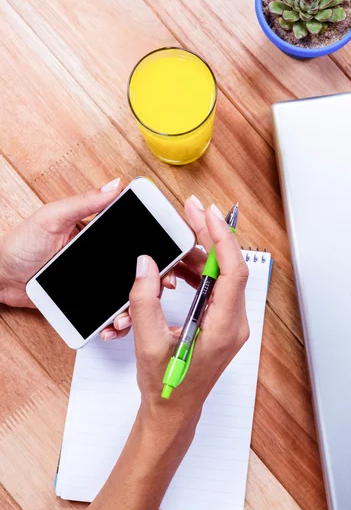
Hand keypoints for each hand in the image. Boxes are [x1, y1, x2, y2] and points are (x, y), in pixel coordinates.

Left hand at [0, 179, 176, 340]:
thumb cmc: (19, 243)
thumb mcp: (52, 218)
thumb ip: (84, 203)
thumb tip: (114, 185)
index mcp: (97, 233)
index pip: (134, 238)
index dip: (156, 247)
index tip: (172, 255)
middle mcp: (101, 258)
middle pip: (136, 270)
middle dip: (153, 281)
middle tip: (163, 288)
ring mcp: (95, 281)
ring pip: (125, 294)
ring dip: (135, 305)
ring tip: (129, 313)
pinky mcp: (86, 302)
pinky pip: (107, 312)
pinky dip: (114, 320)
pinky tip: (114, 324)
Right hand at [131, 196, 249, 428]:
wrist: (174, 410)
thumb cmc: (167, 386)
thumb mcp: (148, 343)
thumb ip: (144, 301)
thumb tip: (145, 263)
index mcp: (223, 329)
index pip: (233, 273)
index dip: (223, 239)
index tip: (209, 214)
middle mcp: (233, 323)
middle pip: (228, 267)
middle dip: (209, 235)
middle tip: (190, 210)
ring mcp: (229, 322)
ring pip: (219, 275)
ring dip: (198, 254)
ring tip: (175, 236)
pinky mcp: (220, 321)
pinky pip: (212, 287)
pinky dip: (195, 271)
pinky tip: (176, 264)